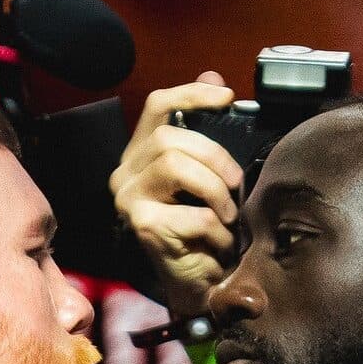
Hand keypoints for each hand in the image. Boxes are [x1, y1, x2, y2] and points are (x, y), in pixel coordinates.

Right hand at [111, 72, 242, 316]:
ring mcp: (129, 200)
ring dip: (214, 190)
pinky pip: (191, 214)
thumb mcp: (208, 177)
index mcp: (142, 154)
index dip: (191, 94)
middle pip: (170, 138)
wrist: (196, 283)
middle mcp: (126, 173)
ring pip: (175, 166)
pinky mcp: (142, 226)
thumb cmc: (202, 229)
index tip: (227, 97)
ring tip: (228, 214)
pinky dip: (216, 229)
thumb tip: (215, 79)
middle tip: (236, 185)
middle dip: (214, 157)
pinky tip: (220, 242)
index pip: (158, 107)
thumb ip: (206, 133)